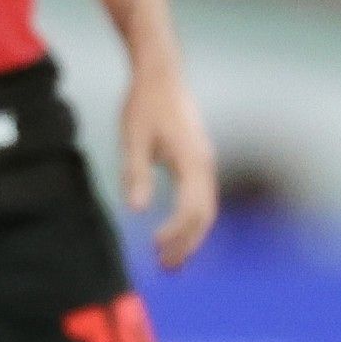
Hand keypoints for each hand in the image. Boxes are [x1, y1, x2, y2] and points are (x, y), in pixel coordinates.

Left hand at [116, 53, 219, 267]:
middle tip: (167, 268)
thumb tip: (138, 210)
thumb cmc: (145, 103)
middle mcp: (205, 165)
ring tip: (172, 258)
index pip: (190, 209)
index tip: (154, 248)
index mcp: (191, 161)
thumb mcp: (133, 139)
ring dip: (191, 236)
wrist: (161, 73)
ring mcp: (205, 162)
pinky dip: (192, 220)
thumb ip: (136, 174)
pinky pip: (202, 198)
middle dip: (187, 245)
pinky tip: (176, 230)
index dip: (175, 233)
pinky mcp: (199, 159)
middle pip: (204, 216)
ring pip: (206, 209)